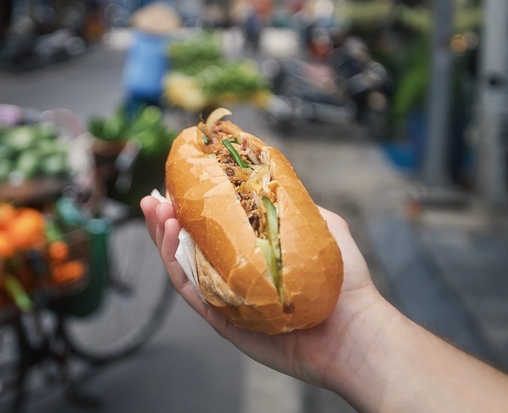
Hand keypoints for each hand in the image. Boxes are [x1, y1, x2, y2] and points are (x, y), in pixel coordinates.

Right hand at [140, 195, 393, 388]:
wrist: (354, 329)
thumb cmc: (344, 282)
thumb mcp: (322, 226)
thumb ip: (294, 205)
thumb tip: (270, 179)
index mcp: (251, 256)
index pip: (213, 230)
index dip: (191, 208)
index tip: (177, 185)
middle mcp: (234, 277)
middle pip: (188, 247)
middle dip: (166, 221)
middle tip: (154, 200)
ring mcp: (227, 298)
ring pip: (182, 267)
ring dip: (163, 238)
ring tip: (157, 212)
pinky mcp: (223, 320)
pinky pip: (191, 291)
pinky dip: (175, 265)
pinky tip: (171, 237)